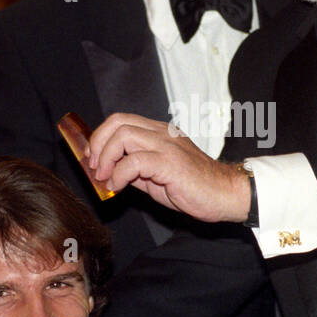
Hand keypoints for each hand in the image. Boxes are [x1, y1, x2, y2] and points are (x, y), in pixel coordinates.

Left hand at [87, 113, 249, 223]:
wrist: (224, 195)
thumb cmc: (194, 187)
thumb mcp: (156, 177)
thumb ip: (134, 170)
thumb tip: (108, 172)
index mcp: (159, 133)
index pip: (121, 120)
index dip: (100, 136)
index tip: (91, 158)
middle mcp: (162, 133)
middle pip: (118, 122)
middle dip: (98, 144)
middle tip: (94, 167)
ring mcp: (167, 146)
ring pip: (124, 136)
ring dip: (106, 158)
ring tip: (105, 177)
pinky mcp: (171, 163)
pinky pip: (135, 161)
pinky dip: (119, 174)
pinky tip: (118, 186)